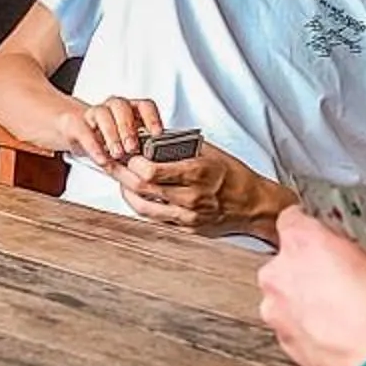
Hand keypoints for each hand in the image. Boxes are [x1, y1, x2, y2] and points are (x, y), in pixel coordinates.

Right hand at [45, 96, 162, 171]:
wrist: (78, 136)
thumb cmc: (110, 143)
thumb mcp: (129, 150)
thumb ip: (140, 157)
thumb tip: (155, 174)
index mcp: (132, 110)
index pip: (145, 106)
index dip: (152, 118)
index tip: (157, 134)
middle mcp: (113, 108)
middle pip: (122, 107)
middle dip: (128, 128)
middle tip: (133, 148)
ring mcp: (95, 113)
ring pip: (102, 113)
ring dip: (112, 135)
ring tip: (118, 154)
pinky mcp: (77, 124)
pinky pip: (84, 131)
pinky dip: (94, 146)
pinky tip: (102, 159)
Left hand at [116, 141, 286, 240]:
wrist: (252, 204)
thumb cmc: (233, 175)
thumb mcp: (209, 152)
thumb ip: (180, 145)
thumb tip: (150, 137)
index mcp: (197, 173)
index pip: (151, 172)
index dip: (133, 163)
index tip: (128, 154)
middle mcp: (191, 197)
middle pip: (142, 189)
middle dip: (122, 175)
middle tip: (113, 164)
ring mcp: (188, 216)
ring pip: (144, 208)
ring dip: (127, 193)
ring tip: (122, 180)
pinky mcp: (186, 229)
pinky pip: (156, 219)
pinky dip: (143, 207)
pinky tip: (138, 196)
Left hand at [257, 207, 365, 365]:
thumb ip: (353, 250)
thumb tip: (353, 251)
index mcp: (303, 243)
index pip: (292, 218)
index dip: (311, 226)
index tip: (323, 234)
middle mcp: (280, 273)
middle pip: (287, 259)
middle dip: (310, 266)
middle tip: (342, 276)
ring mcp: (276, 309)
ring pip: (286, 292)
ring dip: (306, 297)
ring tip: (342, 308)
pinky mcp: (281, 339)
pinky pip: (291, 321)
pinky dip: (307, 323)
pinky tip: (336, 328)